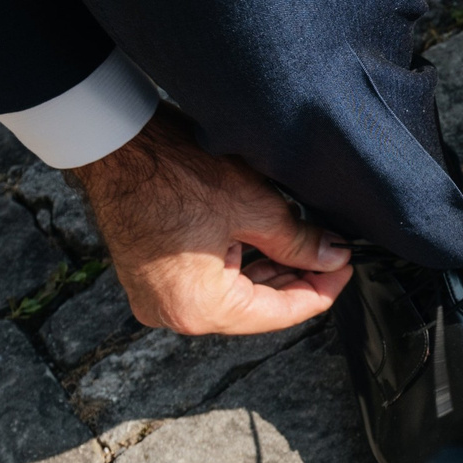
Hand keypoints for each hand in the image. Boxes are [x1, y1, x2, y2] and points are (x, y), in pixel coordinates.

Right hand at [71, 105, 351, 333]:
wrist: (117, 147)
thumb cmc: (173, 173)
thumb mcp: (254, 208)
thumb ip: (299, 242)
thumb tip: (332, 257)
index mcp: (201, 308)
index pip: (280, 313)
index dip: (322, 290)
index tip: (346, 267)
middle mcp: (175, 315)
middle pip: (256, 309)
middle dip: (297, 281)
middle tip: (331, 255)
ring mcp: (157, 298)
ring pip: (232, 297)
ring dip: (269, 274)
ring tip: (304, 247)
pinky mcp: (150, 279)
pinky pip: (207, 285)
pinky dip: (238, 269)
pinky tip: (266, 248)